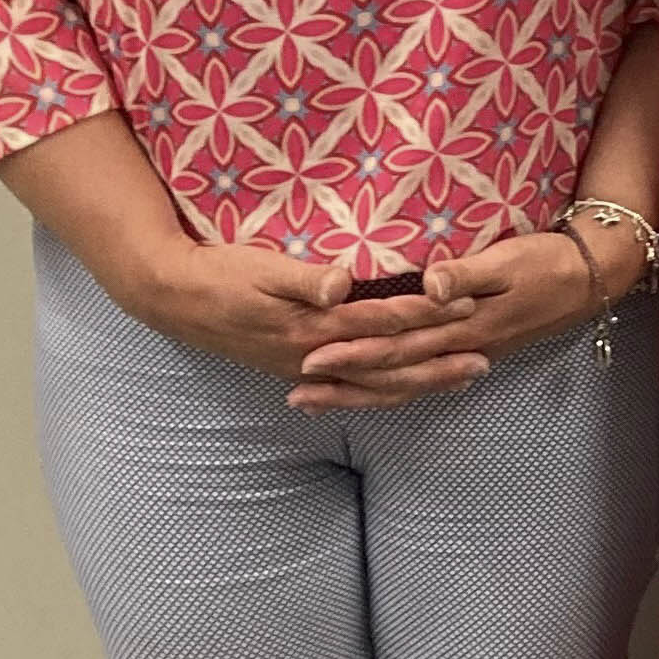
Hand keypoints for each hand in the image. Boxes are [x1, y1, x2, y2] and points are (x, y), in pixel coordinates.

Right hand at [121, 236, 477, 386]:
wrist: (174, 299)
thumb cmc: (221, 273)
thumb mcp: (261, 268)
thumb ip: (304, 278)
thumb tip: (343, 282)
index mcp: (311, 326)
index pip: (381, 321)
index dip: (425, 313)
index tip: (465, 304)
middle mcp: (314, 354)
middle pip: (387, 365)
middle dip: (437, 363)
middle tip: (484, 359)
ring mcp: (306, 366)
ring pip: (374, 384)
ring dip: (419, 382)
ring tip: (461, 379)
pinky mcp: (298, 367)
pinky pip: (352, 389)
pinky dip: (383, 391)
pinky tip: (406, 390)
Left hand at [287, 227, 615, 410]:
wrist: (589, 278)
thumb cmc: (546, 261)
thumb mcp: (508, 259)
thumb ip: (466, 274)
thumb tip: (428, 285)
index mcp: (463, 323)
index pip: (398, 341)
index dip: (354, 349)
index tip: (312, 355)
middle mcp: (460, 347)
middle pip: (393, 371)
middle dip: (344, 382)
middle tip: (297, 389)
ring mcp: (467, 353)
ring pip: (405, 383)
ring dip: (360, 393)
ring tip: (317, 400)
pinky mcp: (472, 350)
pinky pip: (424, 380)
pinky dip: (393, 390)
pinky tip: (371, 395)